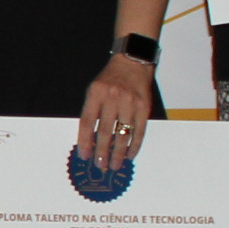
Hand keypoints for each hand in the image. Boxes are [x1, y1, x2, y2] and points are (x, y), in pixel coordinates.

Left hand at [79, 55, 152, 171]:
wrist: (133, 62)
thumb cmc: (111, 79)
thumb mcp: (94, 89)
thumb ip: (91, 111)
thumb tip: (89, 139)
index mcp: (96, 94)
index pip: (87, 122)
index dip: (85, 141)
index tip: (84, 155)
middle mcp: (113, 98)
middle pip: (105, 131)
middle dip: (102, 151)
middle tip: (100, 165)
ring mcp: (130, 103)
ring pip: (123, 134)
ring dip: (118, 153)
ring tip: (114, 165)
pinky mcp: (144, 107)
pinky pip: (139, 131)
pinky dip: (134, 145)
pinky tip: (129, 155)